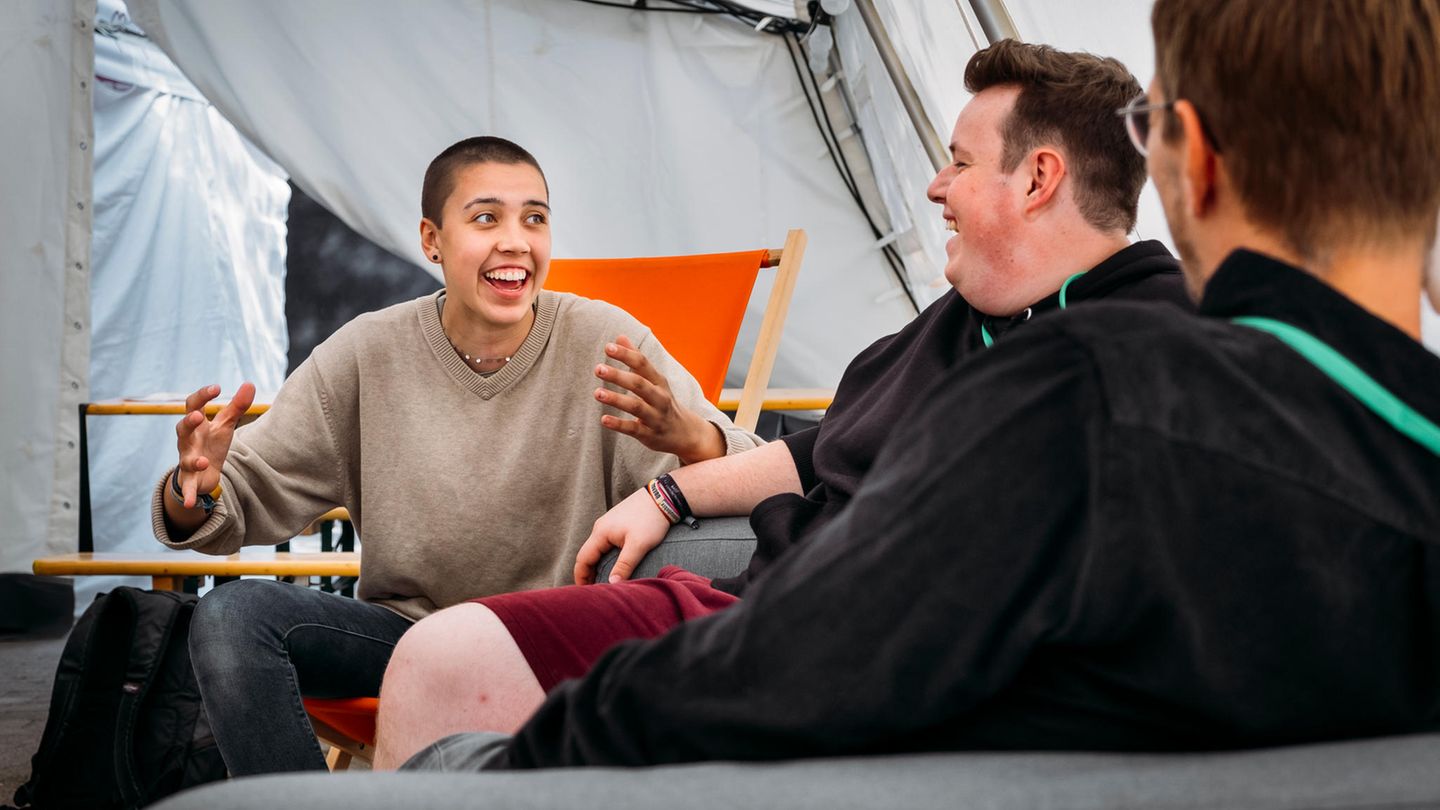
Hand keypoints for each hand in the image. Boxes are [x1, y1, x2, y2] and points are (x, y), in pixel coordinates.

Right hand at [173, 382, 255, 509]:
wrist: (203, 471)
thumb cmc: (212, 443)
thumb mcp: (225, 425)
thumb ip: (236, 407)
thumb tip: (249, 383)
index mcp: (196, 425)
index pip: (193, 405)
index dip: (202, 395)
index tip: (217, 387)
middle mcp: (188, 441)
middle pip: (182, 429)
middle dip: (189, 422)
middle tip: (199, 415)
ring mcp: (187, 459)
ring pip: (184, 458)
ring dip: (192, 460)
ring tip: (202, 460)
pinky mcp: (190, 479)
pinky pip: (187, 487)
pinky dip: (188, 495)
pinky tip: (190, 504)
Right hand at [574, 487, 671, 584]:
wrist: (663, 497)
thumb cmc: (650, 519)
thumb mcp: (638, 545)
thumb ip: (624, 565)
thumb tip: (612, 584)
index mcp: (601, 532)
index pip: (583, 559)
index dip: (581, 577)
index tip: (585, 592)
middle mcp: (600, 528)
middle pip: (587, 554)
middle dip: (588, 573)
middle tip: (593, 590)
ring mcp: (608, 525)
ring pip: (596, 549)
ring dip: (596, 565)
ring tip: (602, 581)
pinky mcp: (617, 524)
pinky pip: (605, 544)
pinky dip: (604, 557)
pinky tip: (613, 565)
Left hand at [594, 335, 724, 463]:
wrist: (686, 434)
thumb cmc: (663, 402)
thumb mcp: (654, 380)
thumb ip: (636, 360)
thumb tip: (619, 337)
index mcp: (659, 382)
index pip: (643, 364)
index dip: (626, 355)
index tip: (608, 347)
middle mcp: (660, 398)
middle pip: (639, 384)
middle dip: (618, 376)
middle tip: (598, 369)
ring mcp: (656, 417)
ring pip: (636, 407)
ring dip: (616, 399)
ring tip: (597, 393)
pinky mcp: (650, 435)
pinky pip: (634, 429)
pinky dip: (619, 424)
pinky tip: (604, 419)